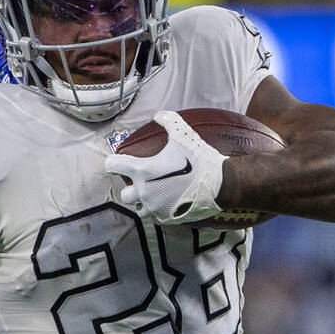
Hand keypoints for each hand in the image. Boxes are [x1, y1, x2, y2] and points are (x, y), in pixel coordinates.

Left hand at [105, 110, 226, 223]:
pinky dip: (157, 209)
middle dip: (131, 187)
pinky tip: (167, 201)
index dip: (114, 162)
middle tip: (142, 180)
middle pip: (124, 194)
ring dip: (142, 201)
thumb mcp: (183, 134)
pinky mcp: (166, 219)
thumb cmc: (200, 158)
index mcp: (142, 171)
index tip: (117, 162)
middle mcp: (144, 192)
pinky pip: (155, 216)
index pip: (113, 166)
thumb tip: (158, 115)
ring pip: (138, 208)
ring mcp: (155, 208)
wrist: (221, 184)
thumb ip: (168, 120)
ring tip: (154, 192)